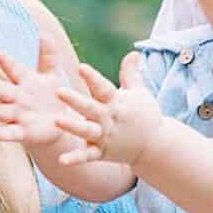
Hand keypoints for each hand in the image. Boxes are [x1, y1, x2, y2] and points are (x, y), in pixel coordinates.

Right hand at [0, 40, 80, 151]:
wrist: (58, 124)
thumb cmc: (51, 96)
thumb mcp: (52, 75)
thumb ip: (48, 55)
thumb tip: (44, 32)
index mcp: (24, 81)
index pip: (13, 68)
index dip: (5, 60)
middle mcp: (17, 98)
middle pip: (2, 90)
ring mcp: (18, 115)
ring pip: (1, 111)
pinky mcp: (23, 132)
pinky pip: (11, 133)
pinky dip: (4, 134)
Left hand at [51, 54, 167, 167]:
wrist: (155, 145)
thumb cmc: (145, 114)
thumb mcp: (139, 92)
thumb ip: (131, 73)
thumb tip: (133, 52)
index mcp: (116, 102)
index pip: (103, 88)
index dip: (92, 78)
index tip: (81, 67)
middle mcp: (109, 119)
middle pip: (90, 108)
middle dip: (75, 100)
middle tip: (58, 91)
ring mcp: (105, 137)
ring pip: (86, 131)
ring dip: (72, 126)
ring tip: (57, 120)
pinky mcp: (102, 153)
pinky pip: (87, 156)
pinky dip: (75, 159)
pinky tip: (61, 160)